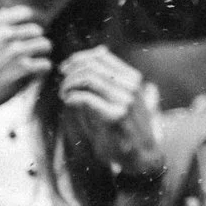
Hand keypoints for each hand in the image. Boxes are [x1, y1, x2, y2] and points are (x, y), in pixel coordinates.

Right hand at [0, 5, 52, 121]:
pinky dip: (41, 72)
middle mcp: (5, 34)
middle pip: (37, 30)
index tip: (24, 35)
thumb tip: (5, 10)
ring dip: (40, 55)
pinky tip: (31, 75)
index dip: (26, 24)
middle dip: (32, 42)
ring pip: (45, 45)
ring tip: (31, 64)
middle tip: (25, 55)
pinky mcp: (24, 68)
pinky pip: (46, 64)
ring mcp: (16, 50)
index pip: (24, 13)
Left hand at [60, 47, 163, 177]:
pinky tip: (69, 103)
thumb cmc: (127, 127)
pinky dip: (72, 98)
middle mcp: (131, 85)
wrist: (142, 156)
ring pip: (87, 79)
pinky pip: (85, 98)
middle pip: (91, 66)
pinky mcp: (115, 116)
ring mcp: (125, 100)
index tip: (65, 69)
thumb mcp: (123, 96)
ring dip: (69, 85)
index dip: (77, 59)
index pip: (100, 56)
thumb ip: (110, 76)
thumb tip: (99, 50)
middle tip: (62, 86)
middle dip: (70, 73)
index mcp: (132, 78)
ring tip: (64, 95)